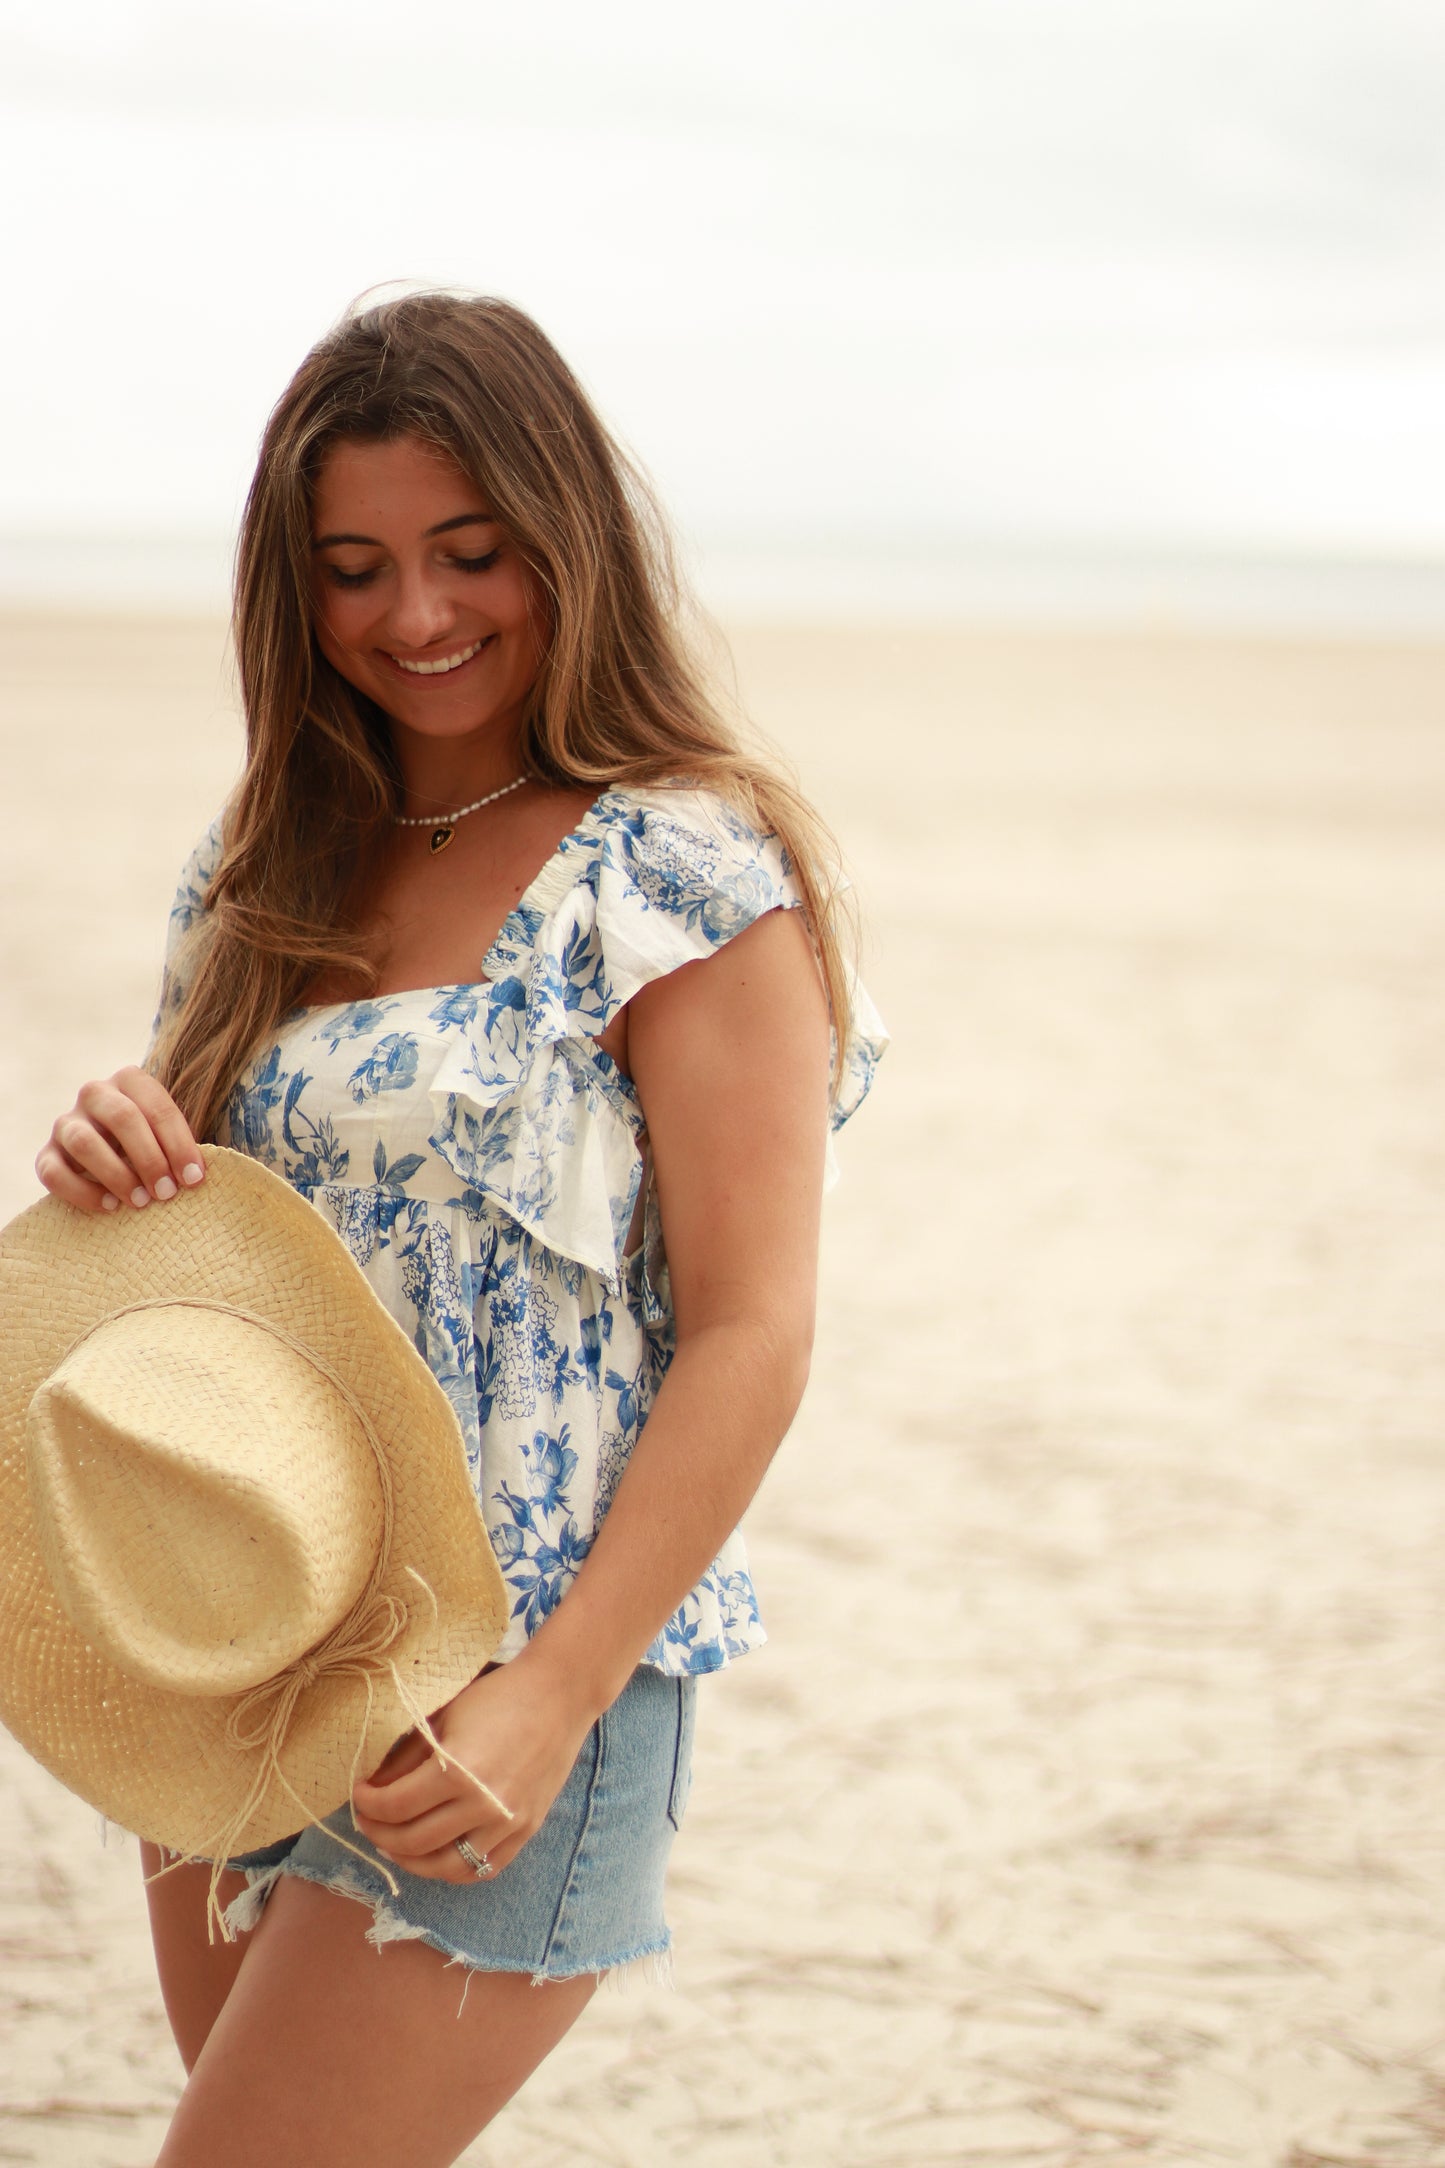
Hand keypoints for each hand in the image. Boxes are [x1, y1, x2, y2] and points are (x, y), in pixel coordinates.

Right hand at [35, 1067, 206, 1214]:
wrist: (109, 1155)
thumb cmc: (151, 1144)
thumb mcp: (167, 1135)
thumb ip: (180, 1147)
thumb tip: (194, 1177)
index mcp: (129, 1080)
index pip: (157, 1107)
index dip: (179, 1144)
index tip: (193, 1179)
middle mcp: (94, 1094)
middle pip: (122, 1118)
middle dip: (149, 1158)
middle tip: (167, 1192)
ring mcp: (65, 1123)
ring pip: (84, 1142)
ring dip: (116, 1175)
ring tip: (140, 1201)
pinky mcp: (46, 1154)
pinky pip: (54, 1173)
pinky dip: (82, 1192)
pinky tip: (109, 1206)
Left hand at [349, 1656, 595, 1881]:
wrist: (559, 1695)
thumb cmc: (498, 1696)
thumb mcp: (445, 1716)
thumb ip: (407, 1756)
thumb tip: (374, 1786)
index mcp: (459, 1771)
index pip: (396, 1806)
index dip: (368, 1804)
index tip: (358, 1794)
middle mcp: (484, 1805)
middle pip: (414, 1842)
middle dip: (379, 1834)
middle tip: (368, 1820)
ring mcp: (508, 1823)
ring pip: (445, 1868)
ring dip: (410, 1861)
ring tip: (395, 1845)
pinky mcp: (526, 1831)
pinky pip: (482, 1869)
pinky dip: (452, 1870)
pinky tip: (436, 1855)